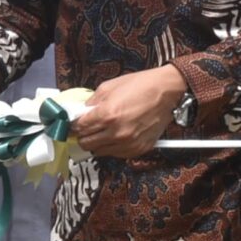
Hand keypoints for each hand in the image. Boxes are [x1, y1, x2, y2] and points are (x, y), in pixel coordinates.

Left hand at [71, 65, 188, 160]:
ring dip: (97, 143)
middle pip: (86, 143)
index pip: (79, 128)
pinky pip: (116, 154)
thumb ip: (91, 102)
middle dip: (83, 136)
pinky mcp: (138, 149)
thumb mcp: (109, 87)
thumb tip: (80, 113)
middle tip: (86, 129)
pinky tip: (115, 136)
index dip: (74, 126)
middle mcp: (116, 132)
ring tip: (102, 131)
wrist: (167, 91)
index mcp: (107, 115)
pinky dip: (112, 147)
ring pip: (99, 152)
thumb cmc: (141, 85)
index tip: (74, 124)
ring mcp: (128, 143)